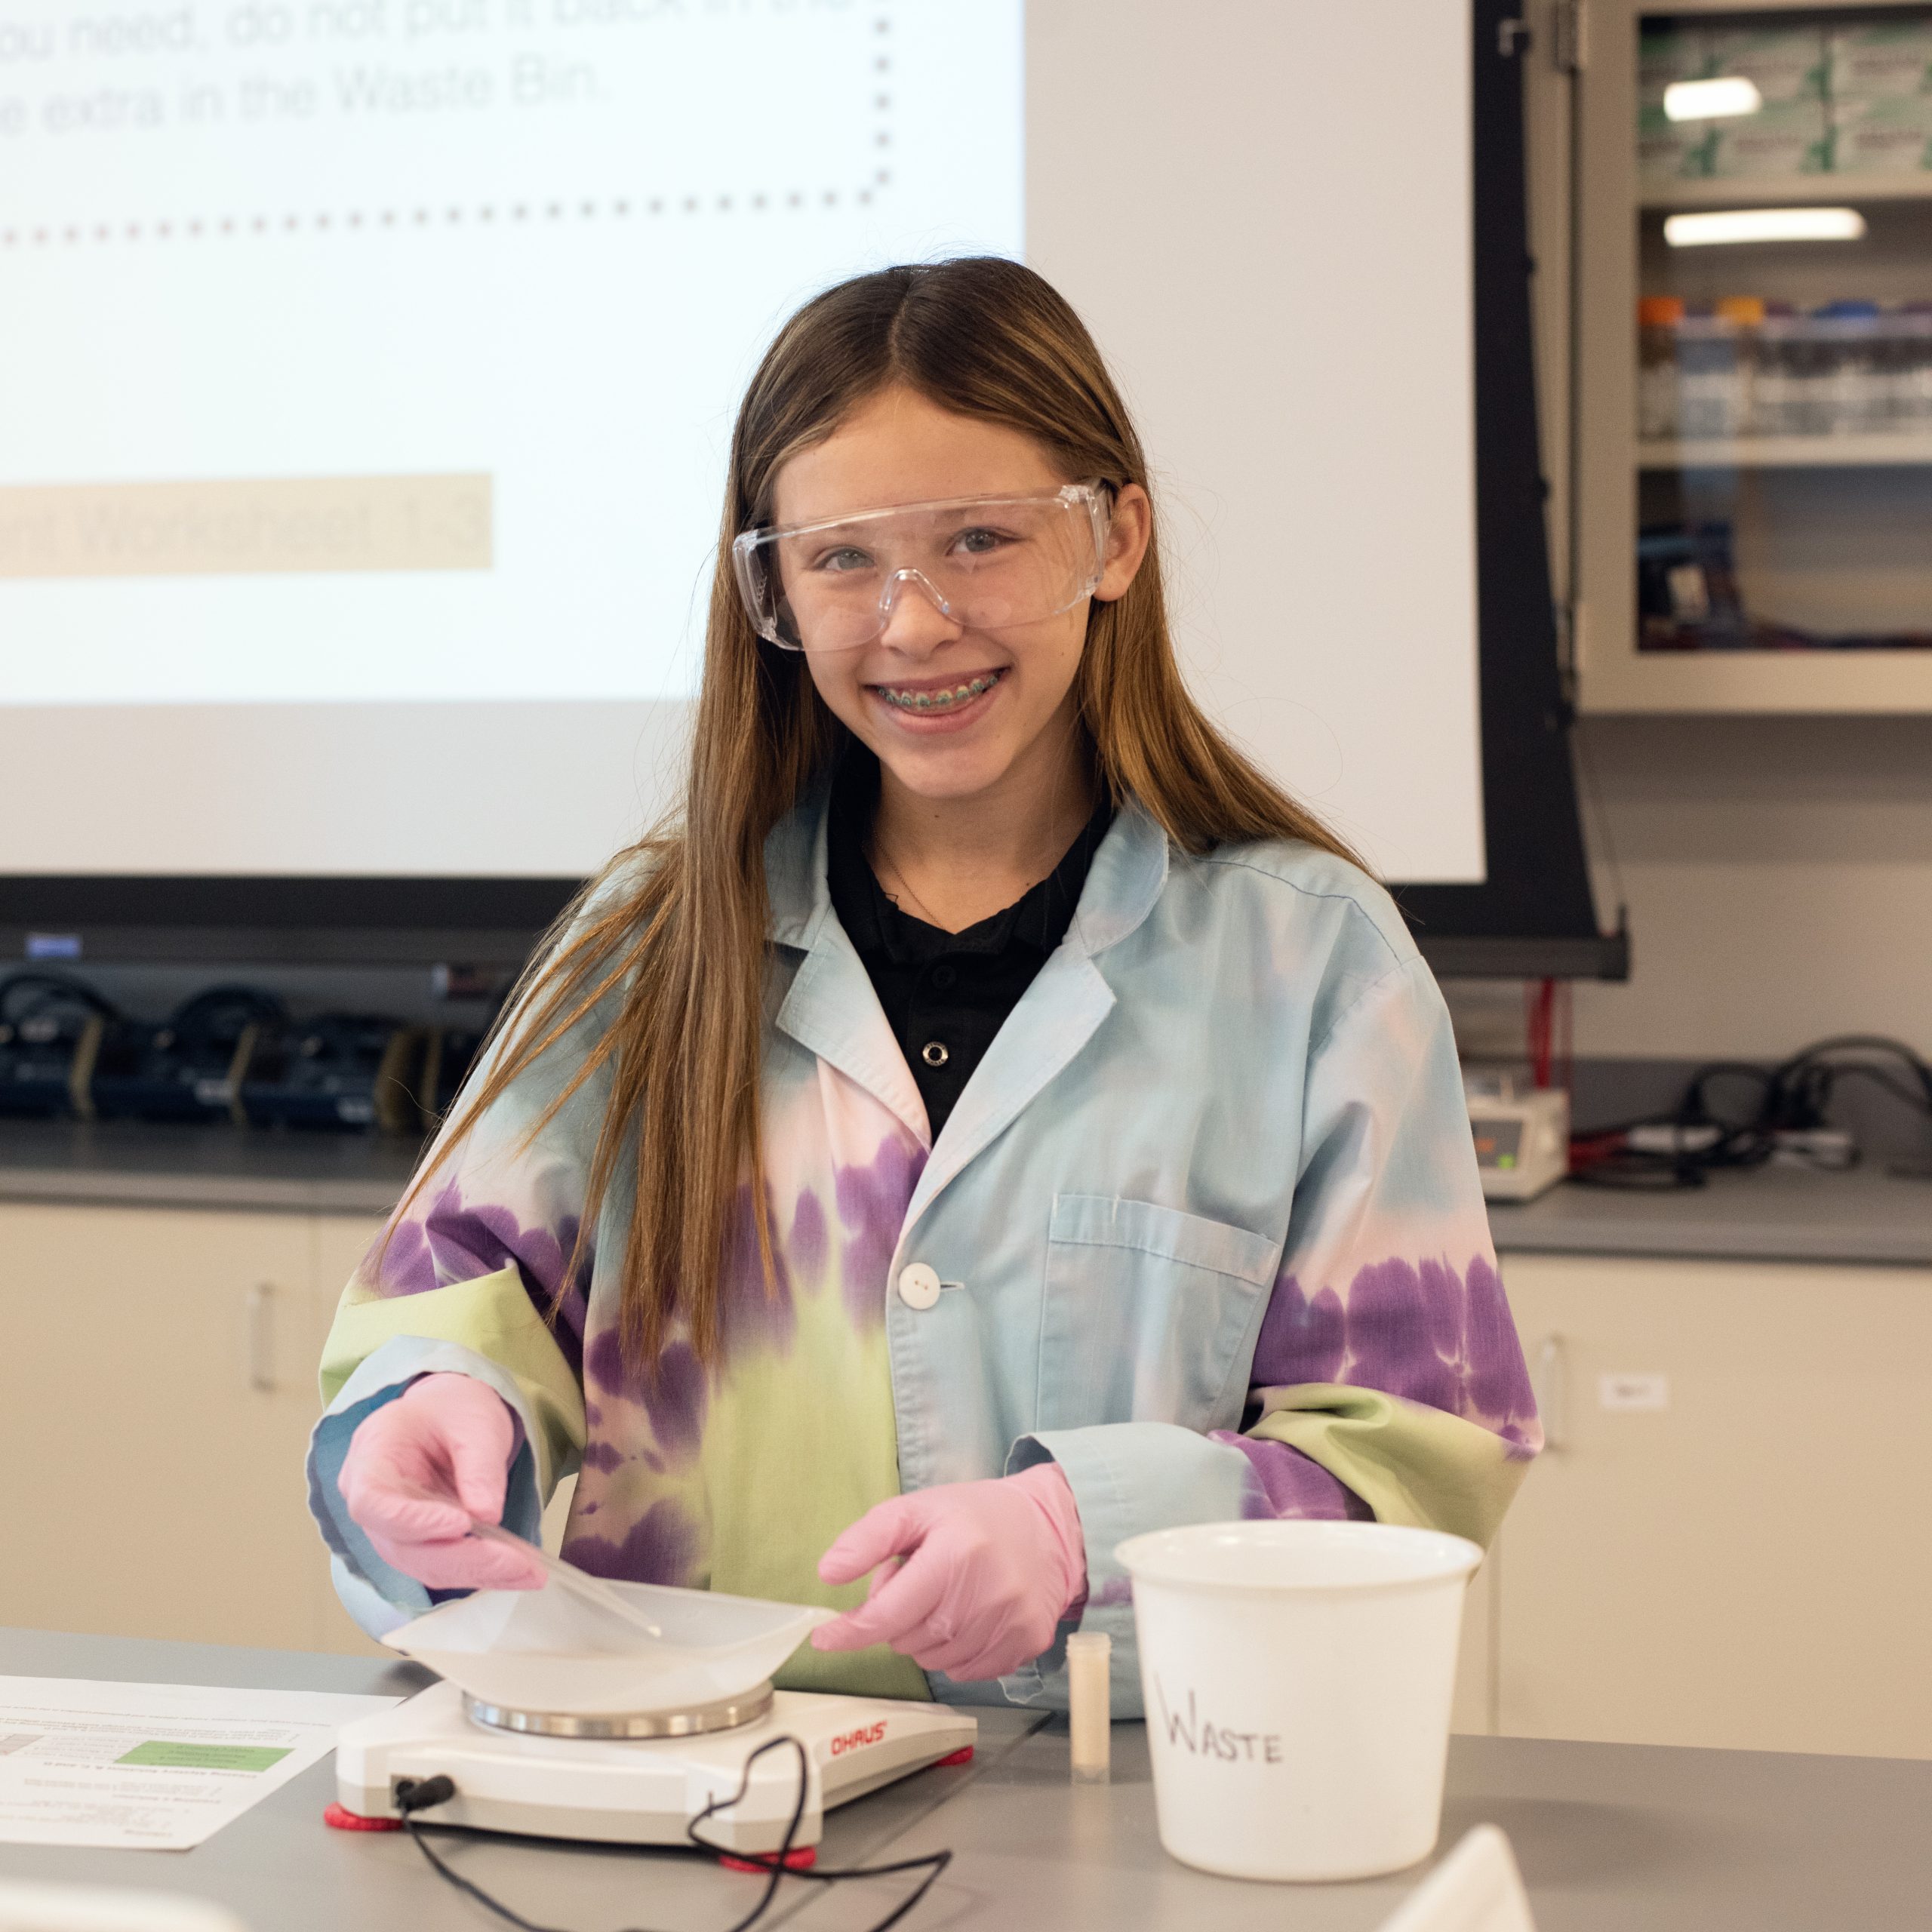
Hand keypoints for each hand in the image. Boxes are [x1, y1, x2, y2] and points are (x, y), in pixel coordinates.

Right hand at [338, 1373, 545, 1592]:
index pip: (374, 1503)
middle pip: (402, 1546)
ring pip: (423, 1565)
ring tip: (528, 1573)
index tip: (461, 1524)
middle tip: (517, 1563)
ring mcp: (390, 1528)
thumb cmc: (454, 1410)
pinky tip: (517, 1571)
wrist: (451, 1414)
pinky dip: (479, 1571)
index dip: (412, 1521)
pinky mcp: (417, 1544)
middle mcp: (371, 1501)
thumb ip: (479, 1465)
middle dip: (462, 1559)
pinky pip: (442, 1565)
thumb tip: (488, 1515)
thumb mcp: (475, 1421)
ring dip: (477, 1572)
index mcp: (370, 1457)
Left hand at [810, 1465, 1086, 1680]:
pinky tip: (970, 1617)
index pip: (887, 1614)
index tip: (825, 1639)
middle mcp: (984, 1596)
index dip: (850, 1631)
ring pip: (932, 1660)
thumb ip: (869, 1538)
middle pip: (906, 1640)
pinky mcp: (1027, 1645)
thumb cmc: (975, 1517)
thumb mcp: (918, 1509)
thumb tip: (828, 1574)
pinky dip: (955, 1651)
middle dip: (898, 1617)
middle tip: (921, 1581)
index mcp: (953, 1555)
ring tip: (948, 1595)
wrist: (1051, 1527)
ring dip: (926, 1636)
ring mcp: (1010, 1625)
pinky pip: (965, 1671)